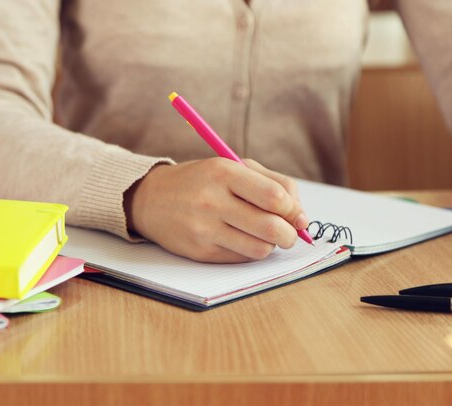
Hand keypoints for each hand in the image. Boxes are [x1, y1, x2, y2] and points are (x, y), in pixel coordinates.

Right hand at [124, 157, 308, 262]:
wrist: (151, 199)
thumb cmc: (200, 181)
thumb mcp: (232, 167)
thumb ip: (272, 183)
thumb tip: (301, 216)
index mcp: (224, 173)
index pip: (274, 197)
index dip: (294, 210)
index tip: (298, 216)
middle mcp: (213, 201)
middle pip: (271, 228)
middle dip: (290, 234)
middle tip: (289, 233)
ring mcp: (204, 229)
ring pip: (259, 249)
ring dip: (270, 245)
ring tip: (263, 235)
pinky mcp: (200, 251)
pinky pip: (240, 259)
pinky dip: (249, 251)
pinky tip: (240, 239)